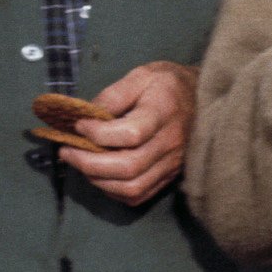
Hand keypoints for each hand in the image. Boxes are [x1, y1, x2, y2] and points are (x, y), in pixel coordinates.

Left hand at [59, 61, 195, 205]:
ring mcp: (171, 164)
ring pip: (132, 187)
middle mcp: (170, 143)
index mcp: (163, 112)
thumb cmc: (168, 85)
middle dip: (89, 163)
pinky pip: (138, 195)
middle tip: (66, 152)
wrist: (204, 100)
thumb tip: (87, 117)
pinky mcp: (169, 176)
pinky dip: (113, 190)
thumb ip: (114, 95)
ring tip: (79, 163)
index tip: (79, 125)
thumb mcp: (141, 75)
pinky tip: (100, 175)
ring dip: (98, 180)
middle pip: (128, 167)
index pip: (131, 134)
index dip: (98, 134)